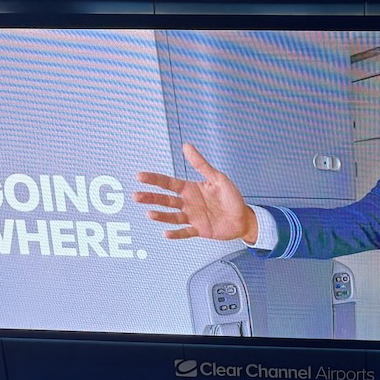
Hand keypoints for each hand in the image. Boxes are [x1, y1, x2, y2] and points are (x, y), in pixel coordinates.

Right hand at [134, 143, 255, 242]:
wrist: (243, 218)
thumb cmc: (231, 197)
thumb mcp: (218, 178)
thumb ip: (201, 164)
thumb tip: (186, 146)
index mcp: (190, 189)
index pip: (168, 183)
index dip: (154, 179)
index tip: (140, 176)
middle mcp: (188, 203)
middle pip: (165, 200)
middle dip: (150, 198)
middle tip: (136, 196)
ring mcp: (192, 217)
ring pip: (172, 216)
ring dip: (160, 215)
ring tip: (149, 214)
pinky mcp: (199, 230)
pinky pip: (185, 232)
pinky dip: (176, 233)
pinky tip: (166, 233)